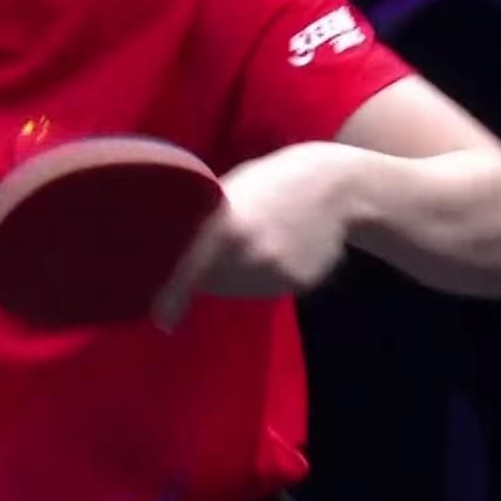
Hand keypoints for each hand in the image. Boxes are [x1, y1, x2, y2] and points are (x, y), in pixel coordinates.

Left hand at [152, 143, 359, 330]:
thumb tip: (176, 249)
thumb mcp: (231, 189)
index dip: (173, 297)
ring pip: (241, 288)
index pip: (191, 270)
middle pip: (214, 282)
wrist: (337, 188)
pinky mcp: (299, 284)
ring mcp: (277, 273)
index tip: (163, 321)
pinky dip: (268, 276)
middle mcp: (250, 256)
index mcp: (226, 227)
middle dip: (210, 272)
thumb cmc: (273, 180)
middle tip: (229, 241)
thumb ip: (206, 220)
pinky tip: (282, 248)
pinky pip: (270, 288)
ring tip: (259, 240)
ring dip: (238, 275)